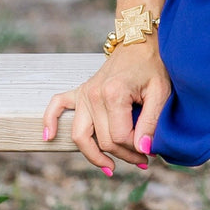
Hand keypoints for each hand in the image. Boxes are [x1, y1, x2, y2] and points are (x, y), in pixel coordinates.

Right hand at [42, 42, 170, 175]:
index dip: (136, 150)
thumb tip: (143, 149)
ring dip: (94, 155)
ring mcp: (84, 93)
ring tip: (110, 168)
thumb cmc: (152, 65)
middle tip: (143, 161)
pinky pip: (57, 106)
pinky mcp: (80, 90)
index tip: (150, 153)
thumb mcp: (160, 92)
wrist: (139, 41)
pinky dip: (50, 121)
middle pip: (103, 140)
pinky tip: (49, 137)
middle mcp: (94, 95)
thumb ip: (151, 122)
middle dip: (123, 156)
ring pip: (80, 135)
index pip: (120, 137)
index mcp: (114, 94)